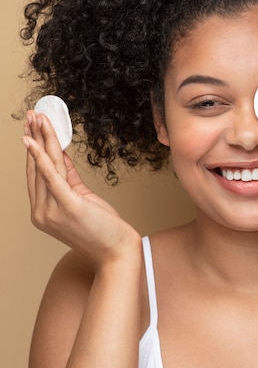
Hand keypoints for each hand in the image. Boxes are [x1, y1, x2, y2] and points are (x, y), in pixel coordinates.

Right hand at [23, 111, 140, 267]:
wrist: (117, 253)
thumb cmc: (102, 229)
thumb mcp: (82, 200)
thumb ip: (69, 179)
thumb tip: (60, 155)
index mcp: (43, 212)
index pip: (35, 174)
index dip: (33, 149)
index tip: (31, 128)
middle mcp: (41, 212)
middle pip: (36, 167)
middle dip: (34, 138)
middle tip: (31, 114)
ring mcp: (52, 211)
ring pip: (45, 167)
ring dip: (40, 139)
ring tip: (36, 118)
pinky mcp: (67, 207)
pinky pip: (52, 177)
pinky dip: (42, 157)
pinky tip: (35, 141)